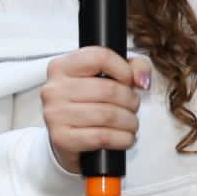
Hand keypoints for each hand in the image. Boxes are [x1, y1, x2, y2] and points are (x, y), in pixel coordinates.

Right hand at [42, 48, 149, 174]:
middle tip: (134, 107)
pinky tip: (125, 137)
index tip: (130, 81)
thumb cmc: (88, 104)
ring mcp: (55, 114)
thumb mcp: (108, 77)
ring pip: (108, 115)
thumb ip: (132, 67)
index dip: (124, 69)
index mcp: (62, 67)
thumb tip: (142, 80)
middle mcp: (54, 89)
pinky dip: (123, 139)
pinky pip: (103, 137)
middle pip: (108, 89)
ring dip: (129, 121)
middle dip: (131, 100)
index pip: (100, 57)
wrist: (67, 138)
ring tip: (131, 123)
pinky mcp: (62, 138)